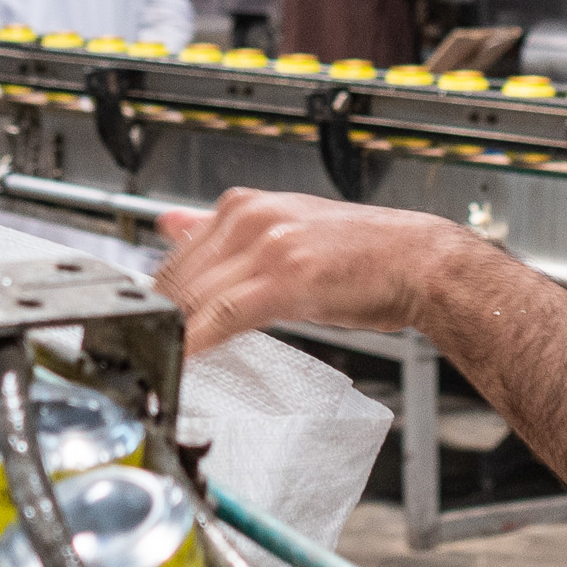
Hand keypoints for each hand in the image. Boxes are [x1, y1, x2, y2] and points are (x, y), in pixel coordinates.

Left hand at [157, 188, 462, 352]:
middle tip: (146, 351)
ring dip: (170, 334)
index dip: (156, 298)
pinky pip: (221, 316)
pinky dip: (196, 342)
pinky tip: (185, 360)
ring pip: (193, 296)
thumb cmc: (362, 255)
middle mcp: (249, 217)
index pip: (175, 255)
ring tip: (157, 362)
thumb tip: (168, 225)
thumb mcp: (284, 229)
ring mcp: (266, 245)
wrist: (419, 261)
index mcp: (244, 205)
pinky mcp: (284, 279)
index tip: (146, 325)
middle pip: (176, 277)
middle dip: (157, 318)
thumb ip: (219, 231)